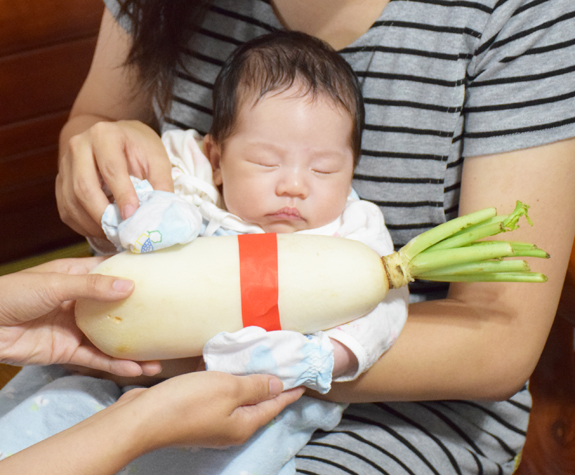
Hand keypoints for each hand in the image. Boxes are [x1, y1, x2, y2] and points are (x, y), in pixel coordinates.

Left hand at [0, 257, 160, 376]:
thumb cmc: (12, 294)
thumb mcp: (54, 283)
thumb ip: (92, 286)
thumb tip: (129, 286)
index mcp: (76, 276)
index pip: (111, 273)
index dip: (135, 274)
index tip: (163, 277)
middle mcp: (80, 302)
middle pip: (116, 309)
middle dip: (141, 317)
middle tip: (168, 324)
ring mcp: (75, 328)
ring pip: (110, 338)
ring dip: (133, 350)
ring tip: (158, 360)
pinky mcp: (66, 351)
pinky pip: (95, 358)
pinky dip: (114, 365)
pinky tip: (134, 370)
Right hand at [56, 120, 173, 237]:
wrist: (114, 138)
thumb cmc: (138, 148)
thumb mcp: (157, 158)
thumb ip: (161, 183)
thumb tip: (160, 214)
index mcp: (104, 135)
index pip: (110, 168)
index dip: (122, 195)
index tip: (132, 215)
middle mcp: (78, 147)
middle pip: (84, 187)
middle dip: (103, 215)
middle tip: (122, 231)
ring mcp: (65, 165)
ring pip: (72, 202)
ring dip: (93, 224)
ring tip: (115, 234)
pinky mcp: (60, 182)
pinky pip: (67, 210)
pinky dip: (85, 226)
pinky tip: (103, 230)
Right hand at [122, 372, 305, 450]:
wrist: (142, 418)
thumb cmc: (188, 403)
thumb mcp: (229, 389)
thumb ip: (256, 386)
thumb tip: (279, 386)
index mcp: (244, 425)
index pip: (275, 405)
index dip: (290, 391)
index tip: (304, 379)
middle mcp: (230, 427)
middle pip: (257, 403)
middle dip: (271, 385)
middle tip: (282, 364)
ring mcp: (211, 421)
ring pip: (237, 398)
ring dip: (247, 380)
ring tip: (257, 360)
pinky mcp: (195, 411)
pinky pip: (218, 393)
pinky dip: (225, 379)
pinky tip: (224, 364)